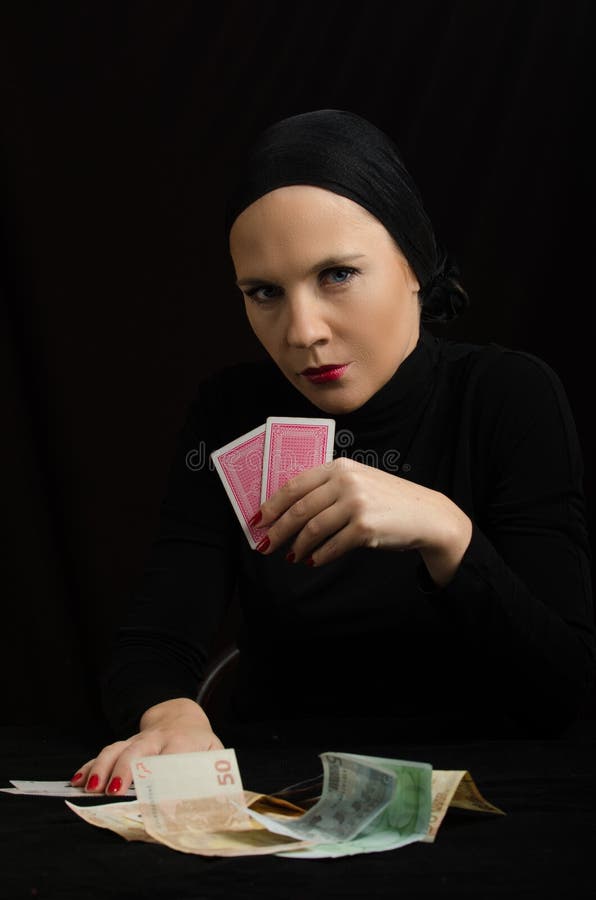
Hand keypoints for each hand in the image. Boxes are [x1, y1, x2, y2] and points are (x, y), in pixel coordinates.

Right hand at [69, 698, 222, 795]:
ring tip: (92, 788)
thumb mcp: (213, 754)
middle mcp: (157, 740)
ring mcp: (138, 740)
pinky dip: (90, 765)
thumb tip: (220, 803)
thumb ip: (214, 775)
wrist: (181, 716)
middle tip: (115, 792)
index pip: (172, 759)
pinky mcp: (124, 744)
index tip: (158, 802)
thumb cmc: (199, 744)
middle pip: (139, 749)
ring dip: (103, 767)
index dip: (164, 779)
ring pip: (117, 748)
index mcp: (183, 743)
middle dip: (126, 769)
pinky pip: (105, 752)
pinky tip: (78, 780)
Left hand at [253, 457, 471, 583]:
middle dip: (278, 530)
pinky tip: (314, 560)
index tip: (257, 521)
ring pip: (313, 528)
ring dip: (298, 546)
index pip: (295, 485)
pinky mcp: (366, 526)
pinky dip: (319, 555)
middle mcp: (346, 481)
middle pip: (299, 509)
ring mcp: (356, 503)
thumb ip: (327, 489)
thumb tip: (286, 512)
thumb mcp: (357, 482)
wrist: (426, 515)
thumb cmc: (386, 501)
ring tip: (292, 557)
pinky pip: (332, 545)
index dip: (272, 504)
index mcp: (339, 466)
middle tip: (265, 545)